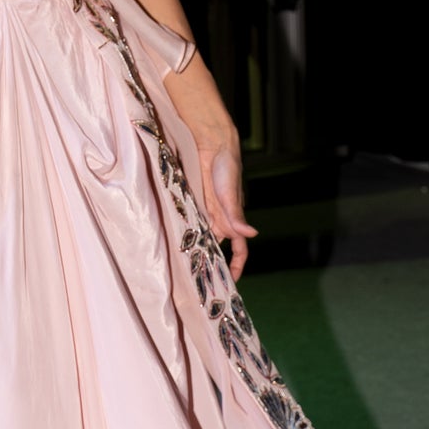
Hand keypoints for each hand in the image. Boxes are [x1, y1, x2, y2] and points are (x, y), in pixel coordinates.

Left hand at [195, 131, 256, 281]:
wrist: (213, 146)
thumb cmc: (227, 168)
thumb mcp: (230, 194)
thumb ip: (237, 216)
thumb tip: (251, 235)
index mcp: (233, 220)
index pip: (239, 249)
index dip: (237, 266)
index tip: (232, 282)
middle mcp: (221, 219)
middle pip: (219, 247)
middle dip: (213, 263)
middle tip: (203, 282)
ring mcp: (207, 211)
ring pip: (204, 237)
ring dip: (198, 250)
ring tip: (187, 268)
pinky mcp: (195, 202)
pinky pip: (192, 222)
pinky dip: (187, 233)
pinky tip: (177, 242)